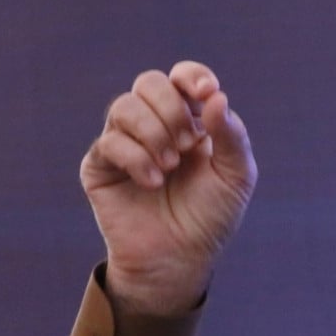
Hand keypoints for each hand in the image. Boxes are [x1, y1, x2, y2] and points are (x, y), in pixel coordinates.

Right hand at [80, 61, 257, 314]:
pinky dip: (135, 157)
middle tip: (187, 143)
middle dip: (170, 107)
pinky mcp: (100, 165)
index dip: (192, 76)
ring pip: (124, 106)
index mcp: (188, 122)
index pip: (182, 78)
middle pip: (149, 82)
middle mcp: (154, 126)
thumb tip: (216, 97)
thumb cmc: (210, 218)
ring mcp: (125, 143)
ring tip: (170, 165)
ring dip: (152, 132)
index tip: (205, 92)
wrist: (180, 259)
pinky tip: (153, 182)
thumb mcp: (235, 177)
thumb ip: (232, 136)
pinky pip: (109, 141)